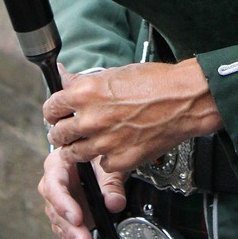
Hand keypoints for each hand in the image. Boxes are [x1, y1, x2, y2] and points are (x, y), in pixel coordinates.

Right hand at [38, 145, 125, 238]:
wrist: (100, 156)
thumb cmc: (100, 153)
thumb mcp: (108, 161)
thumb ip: (111, 181)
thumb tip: (114, 204)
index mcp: (57, 165)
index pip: (54, 186)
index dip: (64, 204)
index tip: (77, 219)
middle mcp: (54, 188)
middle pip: (58, 215)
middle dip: (75, 233)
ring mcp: (60, 207)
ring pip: (67, 231)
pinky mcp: (70, 221)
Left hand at [42, 59, 221, 173]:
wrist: (186, 99)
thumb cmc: (156, 82)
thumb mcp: (115, 73)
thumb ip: (84, 81)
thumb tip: (64, 76)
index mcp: (86, 92)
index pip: (50, 108)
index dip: (53, 112)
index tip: (57, 115)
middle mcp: (91, 119)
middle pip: (58, 135)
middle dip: (62, 133)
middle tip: (71, 132)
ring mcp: (104, 142)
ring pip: (74, 155)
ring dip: (79, 149)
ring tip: (92, 141)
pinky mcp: (120, 160)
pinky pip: (101, 165)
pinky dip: (106, 159)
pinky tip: (116, 147)